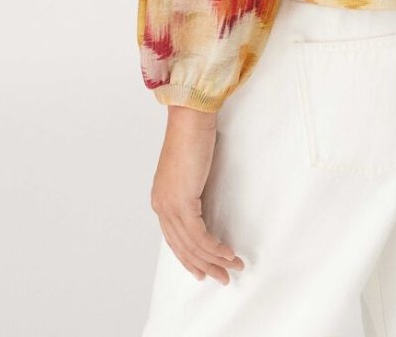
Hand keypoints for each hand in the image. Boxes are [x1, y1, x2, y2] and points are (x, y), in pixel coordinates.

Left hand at [150, 107, 244, 285]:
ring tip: (233, 267)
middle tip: (223, 277)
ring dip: (215, 259)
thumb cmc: (193, 136)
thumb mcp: (191, 170)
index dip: (190, 258)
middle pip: (183, 247)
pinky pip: (199, 235)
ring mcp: (169, 205)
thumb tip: (204, 205)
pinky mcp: (182, 202)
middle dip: (204, 265)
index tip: (204, 270)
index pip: (174, 239)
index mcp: (161, 199)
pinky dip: (215, 248)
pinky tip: (227, 252)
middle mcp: (161, 205)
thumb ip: (193, 190)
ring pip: (192, 245)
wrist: (191, 118)